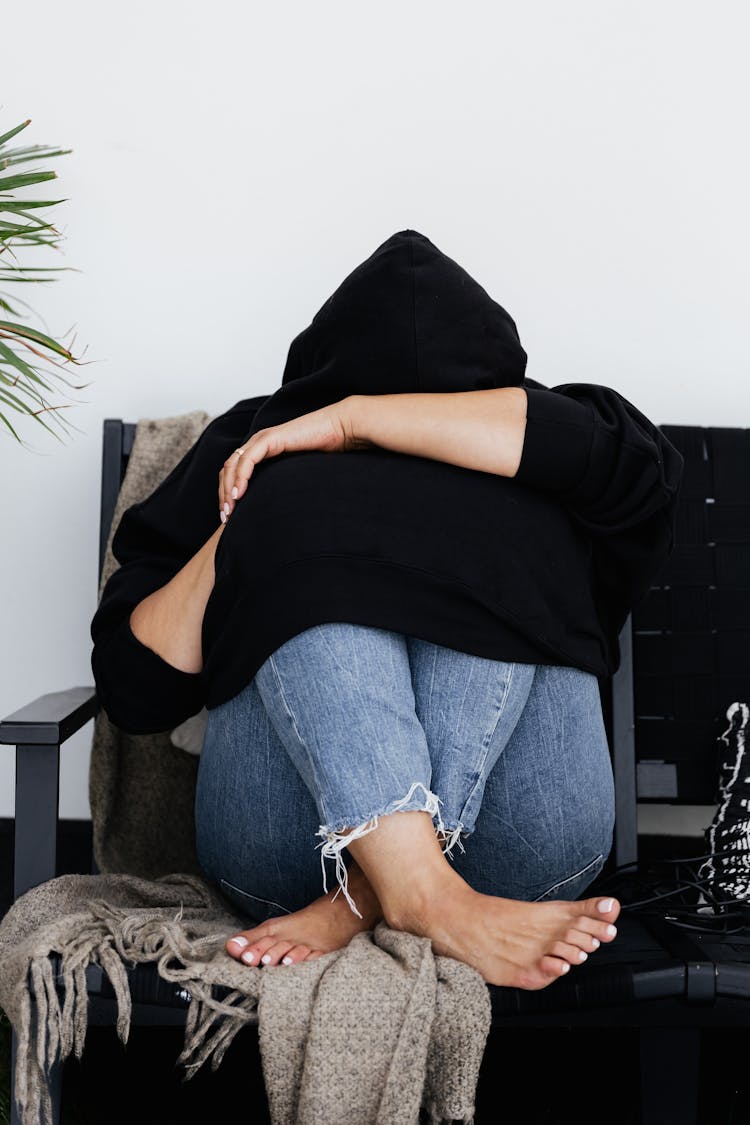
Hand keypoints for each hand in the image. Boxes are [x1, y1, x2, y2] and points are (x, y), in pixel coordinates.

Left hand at [217, 395, 371, 520]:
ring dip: (227, 489)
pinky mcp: (270, 439)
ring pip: (233, 465)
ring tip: (230, 511)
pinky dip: (240, 477)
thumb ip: (286, 485)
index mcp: (262, 451)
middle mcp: (258, 444)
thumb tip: (281, 510)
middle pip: (228, 469)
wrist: (342, 429)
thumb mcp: (300, 474)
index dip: (227, 493)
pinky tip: (238, 494)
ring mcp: (262, 440)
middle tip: (226, 518)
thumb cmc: (328, 452)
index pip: (234, 472)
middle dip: (223, 495)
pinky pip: (247, 460)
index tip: (230, 517)